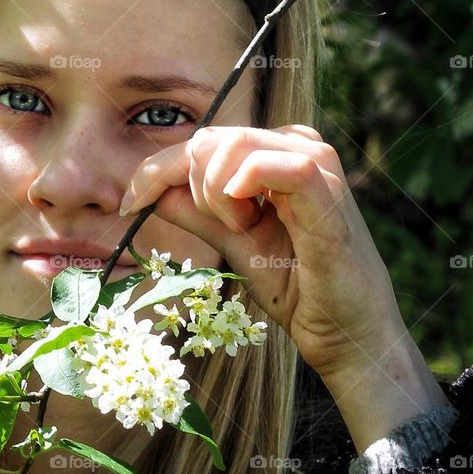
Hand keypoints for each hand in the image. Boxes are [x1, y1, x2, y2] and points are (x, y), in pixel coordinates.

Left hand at [119, 123, 405, 381]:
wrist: (345, 335)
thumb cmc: (298, 287)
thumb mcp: (233, 244)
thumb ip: (196, 212)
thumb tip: (150, 190)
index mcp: (277, 154)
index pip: (204, 140)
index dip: (156, 168)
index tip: (127, 205)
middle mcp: (299, 148)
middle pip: (211, 138)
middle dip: (189, 185)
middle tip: (220, 228)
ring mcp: (318, 167)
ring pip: (233, 143)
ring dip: (216, 192)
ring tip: (240, 229)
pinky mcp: (327, 193)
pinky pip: (273, 164)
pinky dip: (241, 186)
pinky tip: (243, 218)